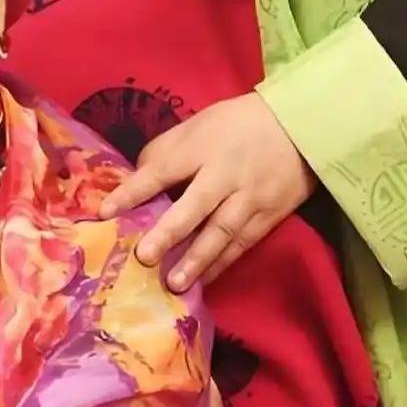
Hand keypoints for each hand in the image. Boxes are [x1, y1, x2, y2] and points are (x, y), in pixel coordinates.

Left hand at [98, 92, 315, 290]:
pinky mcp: (268, 217)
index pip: (163, 169)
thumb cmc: (238, 124)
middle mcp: (226, 174)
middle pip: (196, 205)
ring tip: (173, 283)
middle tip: (144, 256)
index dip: (134, 190)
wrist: (300, 128)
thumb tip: (137, 177)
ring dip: (197, 260)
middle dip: (169, 232)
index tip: (105, 211)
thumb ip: (167, 149)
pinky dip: (221, 264)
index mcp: (203, 146)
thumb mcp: (199, 123)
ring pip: (222, 232)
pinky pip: (241, 244)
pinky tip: (202, 281)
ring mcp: (250, 198)